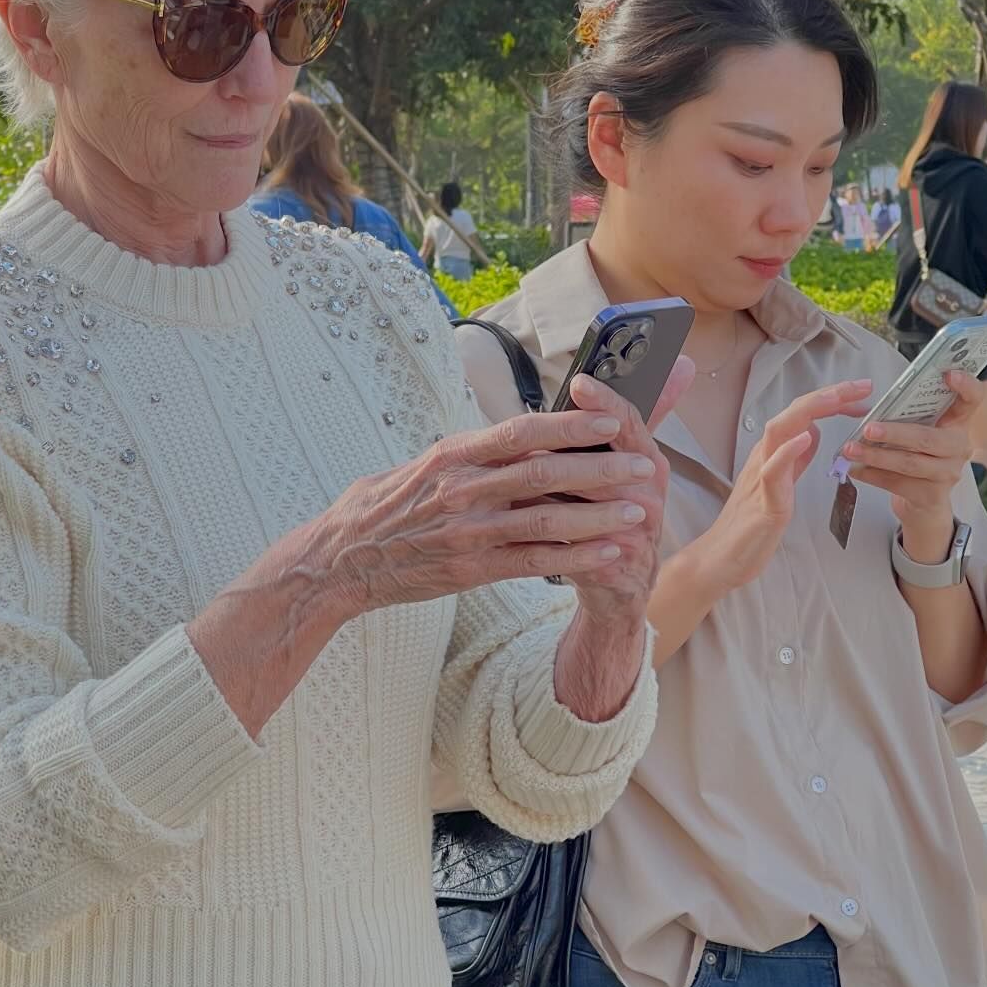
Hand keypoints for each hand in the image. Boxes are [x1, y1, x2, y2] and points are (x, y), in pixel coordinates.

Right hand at [314, 369, 688, 618]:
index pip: (521, 430)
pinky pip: (533, 562)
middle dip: (600, 468)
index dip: (570, 424)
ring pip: (546, 520)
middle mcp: (462, 488)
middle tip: (644, 465)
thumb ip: (472, 454)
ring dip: (598, 516)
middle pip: (544, 473)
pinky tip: (608, 554)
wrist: (341, 560)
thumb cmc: (386, 507)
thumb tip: (520, 435)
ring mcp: (467, 530)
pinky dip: (575, 557)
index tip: (612, 417)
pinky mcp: (469, 569)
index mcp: (454, 454)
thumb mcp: (423, 466)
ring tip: (639, 511)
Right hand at [685, 379, 872, 594]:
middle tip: (862, 386)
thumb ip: (795, 459)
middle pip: (794, 413)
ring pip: (779, 430)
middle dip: (829, 395)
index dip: (833, 400)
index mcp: (773, 453)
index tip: (863, 394)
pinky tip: (805, 436)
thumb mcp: (781, 484)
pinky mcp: (764, 502)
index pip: (803, 415)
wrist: (723, 558)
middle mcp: (764, 457)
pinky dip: (788, 451)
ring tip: (836, 398)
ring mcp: (762, 477)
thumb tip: (810, 433)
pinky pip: (773, 471)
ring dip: (809, 411)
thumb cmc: (751, 525)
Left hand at [839, 369, 980, 561]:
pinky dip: (872, 475)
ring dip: (876, 455)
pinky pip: (898, 484)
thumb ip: (906, 416)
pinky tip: (855, 469)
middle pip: (927, 437)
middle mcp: (959, 447)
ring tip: (851, 449)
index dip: (965, 385)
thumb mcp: (917, 431)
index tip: (948, 373)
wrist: (923, 502)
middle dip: (894, 433)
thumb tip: (871, 406)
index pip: (972, 399)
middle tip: (868, 428)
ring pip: (909, 462)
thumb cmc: (916, 456)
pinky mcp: (933, 496)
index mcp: (957, 422)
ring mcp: (949, 473)